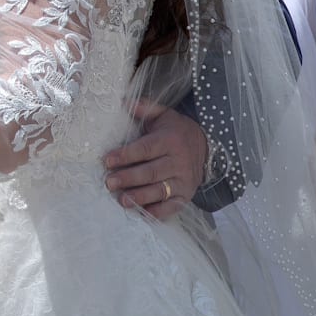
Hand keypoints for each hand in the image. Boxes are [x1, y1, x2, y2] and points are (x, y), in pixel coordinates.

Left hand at [102, 99, 206, 219]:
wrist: (207, 147)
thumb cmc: (176, 131)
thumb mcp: (164, 115)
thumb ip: (144, 108)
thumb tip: (123, 101)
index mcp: (170, 140)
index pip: (145, 149)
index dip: (126, 155)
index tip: (107, 160)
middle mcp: (178, 161)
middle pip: (151, 172)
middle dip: (129, 178)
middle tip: (109, 182)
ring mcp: (183, 181)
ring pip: (160, 191)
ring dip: (140, 197)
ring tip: (122, 200)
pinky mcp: (185, 196)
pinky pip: (171, 207)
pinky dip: (157, 212)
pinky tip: (141, 213)